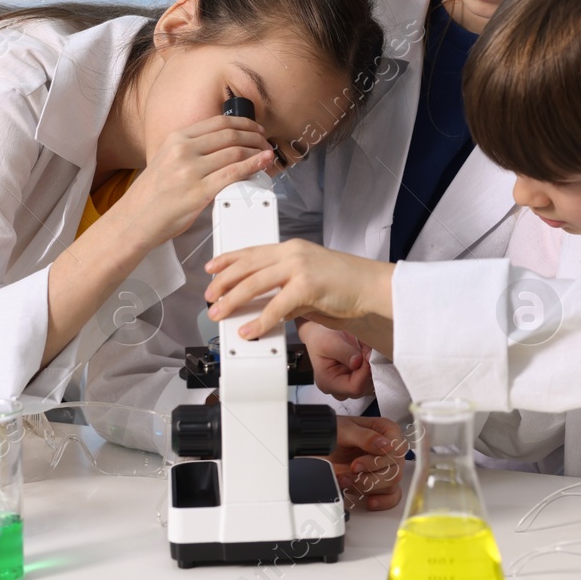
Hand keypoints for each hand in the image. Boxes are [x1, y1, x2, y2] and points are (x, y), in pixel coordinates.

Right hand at [104, 114, 272, 249]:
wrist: (134, 220)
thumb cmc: (152, 195)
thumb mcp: (166, 160)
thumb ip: (190, 150)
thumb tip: (224, 147)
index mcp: (175, 139)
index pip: (218, 122)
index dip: (243, 123)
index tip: (255, 128)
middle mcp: (182, 150)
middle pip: (230, 135)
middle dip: (254, 137)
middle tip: (266, 143)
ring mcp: (190, 171)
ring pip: (235, 152)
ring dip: (257, 152)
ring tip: (267, 156)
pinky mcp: (198, 192)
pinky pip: (233, 174)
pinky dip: (253, 166)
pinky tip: (263, 164)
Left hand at [204, 239, 394, 339]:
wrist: (371, 287)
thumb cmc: (345, 285)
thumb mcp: (307, 281)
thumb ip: (284, 289)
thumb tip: (262, 306)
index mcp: (291, 248)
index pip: (251, 251)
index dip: (227, 260)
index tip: (211, 269)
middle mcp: (292, 253)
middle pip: (246, 266)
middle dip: (223, 282)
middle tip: (209, 297)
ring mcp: (299, 267)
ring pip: (254, 283)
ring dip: (232, 301)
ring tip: (219, 313)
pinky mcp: (307, 286)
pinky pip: (276, 306)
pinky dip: (259, 321)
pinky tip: (249, 330)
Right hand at [299, 320, 373, 399]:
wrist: (319, 337)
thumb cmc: (321, 339)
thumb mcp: (331, 341)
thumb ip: (345, 352)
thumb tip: (358, 362)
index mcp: (327, 383)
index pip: (354, 387)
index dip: (365, 372)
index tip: (368, 354)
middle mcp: (337, 390)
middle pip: (363, 389)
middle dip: (369, 370)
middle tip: (367, 350)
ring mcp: (346, 387)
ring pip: (368, 387)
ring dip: (372, 369)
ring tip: (365, 352)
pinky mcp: (353, 382)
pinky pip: (368, 381)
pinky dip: (371, 370)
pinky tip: (366, 357)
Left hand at [327, 415, 406, 512]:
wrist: (323, 446)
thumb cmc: (335, 431)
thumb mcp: (344, 429)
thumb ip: (365, 436)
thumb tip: (385, 445)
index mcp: (387, 430)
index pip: (396, 450)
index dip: (377, 461)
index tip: (356, 464)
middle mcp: (390, 448)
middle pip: (394, 470)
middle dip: (368, 476)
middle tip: (348, 473)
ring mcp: (387, 466)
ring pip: (390, 484)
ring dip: (366, 487)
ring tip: (345, 481)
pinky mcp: (382, 482)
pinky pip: (392, 496)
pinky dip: (382, 501)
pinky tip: (369, 501)